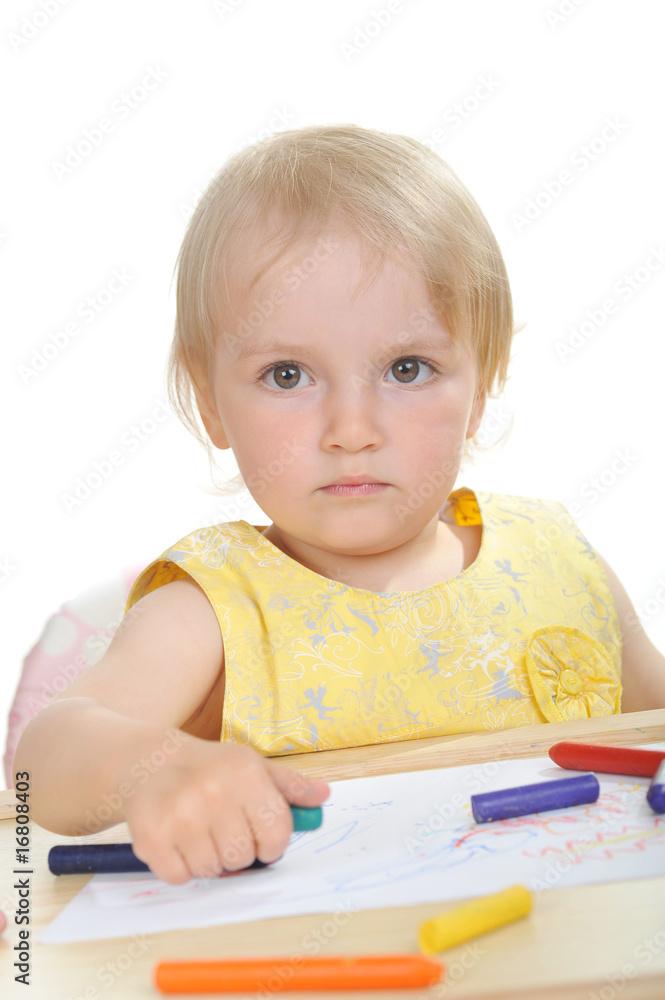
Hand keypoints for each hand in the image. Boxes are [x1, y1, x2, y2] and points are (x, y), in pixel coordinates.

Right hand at [124, 736, 329, 883]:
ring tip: (198, 832)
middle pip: (243, 857)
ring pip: (212, 870)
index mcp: (245, 773)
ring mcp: (179, 815)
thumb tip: (324, 797)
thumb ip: (289, 786)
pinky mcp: (151, 837)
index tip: (259, 837)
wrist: (150, 762)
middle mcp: (213, 792)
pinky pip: (179, 877)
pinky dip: (180, 867)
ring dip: (208, 860)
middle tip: (222, 829)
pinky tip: (176, 840)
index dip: (272, 844)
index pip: (277, 834)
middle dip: (237, 851)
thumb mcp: (251, 766)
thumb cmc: (210, 769)